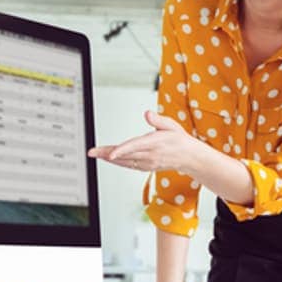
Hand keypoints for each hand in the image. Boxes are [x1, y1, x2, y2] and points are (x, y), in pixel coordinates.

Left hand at [87, 111, 206, 174]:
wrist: (189, 157)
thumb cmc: (179, 140)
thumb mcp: (172, 125)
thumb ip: (158, 120)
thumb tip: (147, 114)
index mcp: (155, 143)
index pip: (135, 146)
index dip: (122, 150)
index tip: (110, 153)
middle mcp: (150, 155)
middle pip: (125, 155)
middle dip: (107, 153)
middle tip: (92, 152)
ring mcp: (148, 163)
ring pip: (124, 162)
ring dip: (109, 158)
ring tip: (96, 154)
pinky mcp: (146, 167)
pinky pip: (128, 166)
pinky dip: (118, 162)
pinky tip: (109, 159)